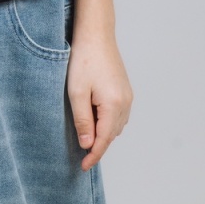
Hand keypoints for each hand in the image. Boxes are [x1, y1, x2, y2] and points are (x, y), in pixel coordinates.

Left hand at [67, 31, 132, 168]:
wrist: (96, 36)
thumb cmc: (83, 60)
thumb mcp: (77, 93)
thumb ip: (83, 121)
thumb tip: (87, 145)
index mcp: (114, 105)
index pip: (104, 139)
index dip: (94, 155)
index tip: (83, 167)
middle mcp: (126, 103)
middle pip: (112, 134)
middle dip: (98, 145)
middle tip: (80, 155)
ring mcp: (128, 96)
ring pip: (116, 125)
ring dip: (103, 134)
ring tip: (85, 138)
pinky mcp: (125, 90)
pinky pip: (118, 115)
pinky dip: (107, 123)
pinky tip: (94, 120)